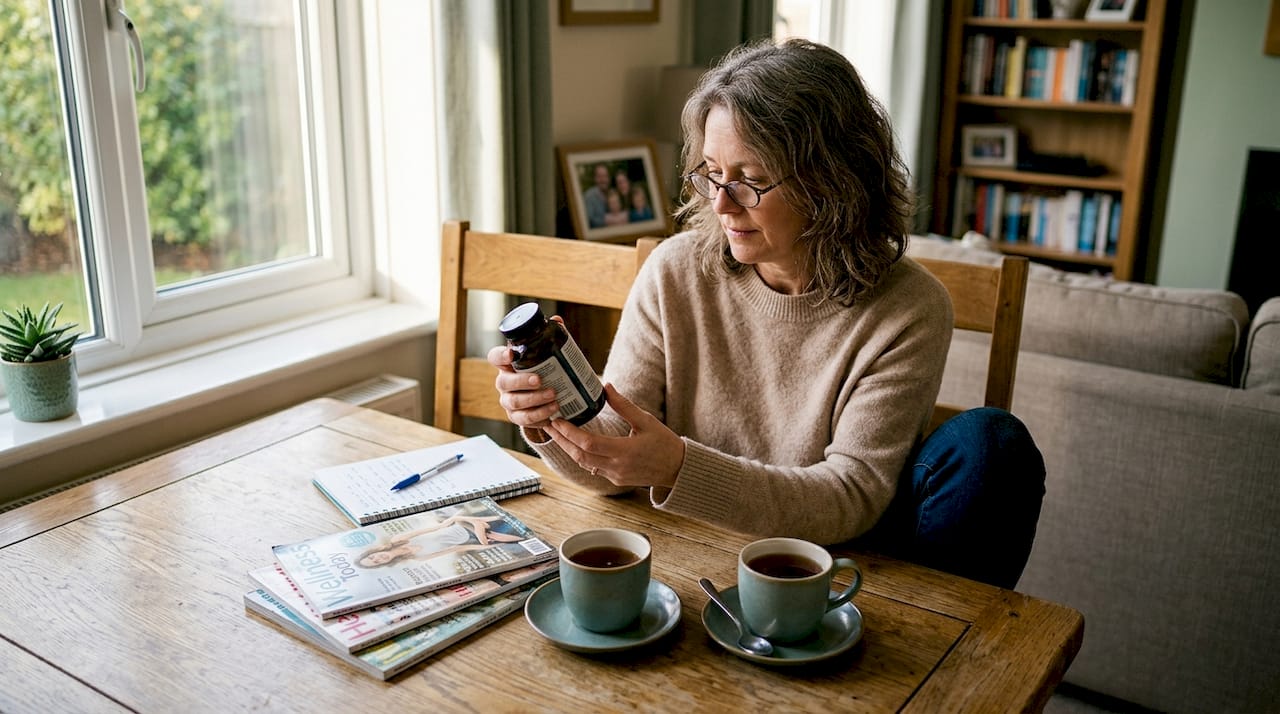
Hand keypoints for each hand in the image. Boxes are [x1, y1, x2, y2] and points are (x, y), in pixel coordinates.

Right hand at [487, 343, 559, 428]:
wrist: (543, 398)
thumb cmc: (541, 371)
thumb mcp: (544, 356)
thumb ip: (549, 338)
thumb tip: (558, 321)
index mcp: (507, 365)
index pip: (494, 357)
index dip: (500, 355)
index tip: (511, 354)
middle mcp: (503, 383)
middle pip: (503, 382)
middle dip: (522, 381)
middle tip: (539, 380)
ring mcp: (508, 401)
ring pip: (515, 402)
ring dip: (535, 400)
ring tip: (554, 397)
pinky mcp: (516, 417)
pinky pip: (524, 419)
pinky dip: (540, 416)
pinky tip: (553, 413)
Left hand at [545, 383, 683, 488]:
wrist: (678, 469)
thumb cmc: (665, 443)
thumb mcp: (646, 421)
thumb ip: (624, 405)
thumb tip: (606, 386)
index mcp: (624, 452)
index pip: (588, 444)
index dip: (569, 432)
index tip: (557, 419)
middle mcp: (617, 467)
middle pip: (580, 456)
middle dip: (561, 440)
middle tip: (548, 424)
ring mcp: (615, 476)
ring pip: (584, 464)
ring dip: (568, 448)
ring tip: (557, 433)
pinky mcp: (616, 480)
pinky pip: (593, 468)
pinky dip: (581, 455)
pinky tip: (574, 444)